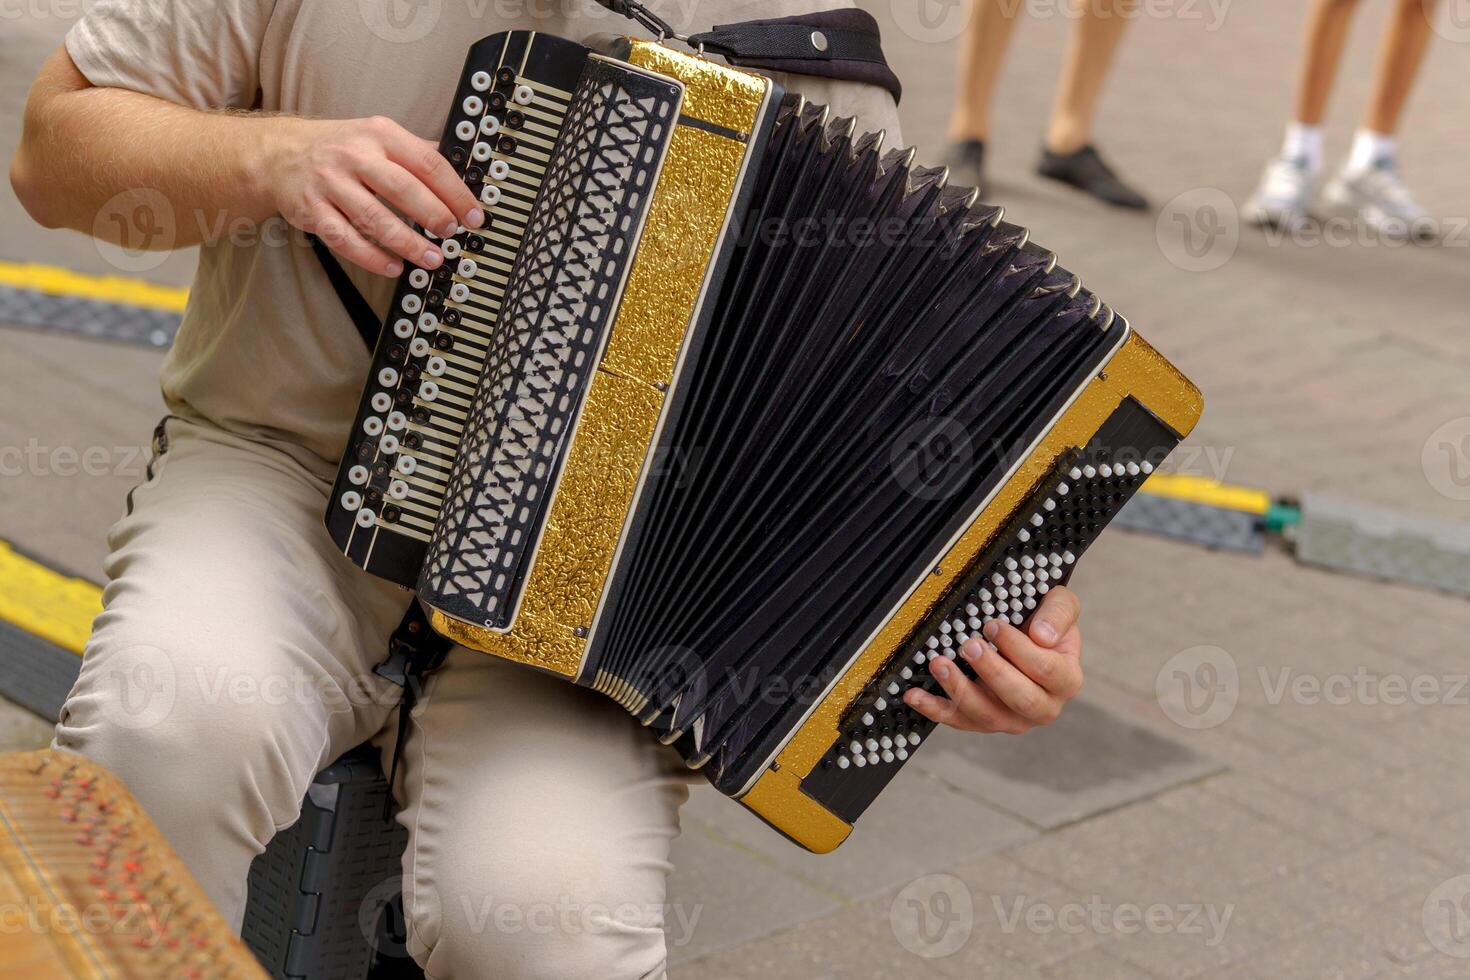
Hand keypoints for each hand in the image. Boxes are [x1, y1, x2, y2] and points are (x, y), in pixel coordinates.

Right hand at [257, 115, 482, 275]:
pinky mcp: (312, 211)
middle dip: (434, 216)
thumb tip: (463, 170)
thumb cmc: (339, 148)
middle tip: (452, 235)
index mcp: (380, 135)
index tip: (473, 215)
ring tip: (432, 258)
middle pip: (403, 190)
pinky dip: (372, 257)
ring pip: (375, 219)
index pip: (427, 163)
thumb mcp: (378, 135)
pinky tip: (394, 266)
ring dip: (408, 244)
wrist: (280, 154)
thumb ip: (417, 152)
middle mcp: (354, 156)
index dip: (456, 192)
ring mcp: (331, 184)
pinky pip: (346, 240)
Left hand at [904, 586, 1082, 733]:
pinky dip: (934, 708)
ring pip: (987, 715)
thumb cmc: (1044, 622)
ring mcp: (1011, 719)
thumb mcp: (1061, 605)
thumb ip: (1059, 614)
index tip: (993, 626)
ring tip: (939, 663)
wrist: (1028, 637)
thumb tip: (1042, 635)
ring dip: (960, 690)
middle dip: (992, 672)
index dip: (1019, 649)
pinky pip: (957, 720)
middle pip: (1020, 699)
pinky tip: (915, 694)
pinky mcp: (982, 721)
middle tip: (969, 646)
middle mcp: (1042, 706)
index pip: (1046, 670)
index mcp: (1065, 680)